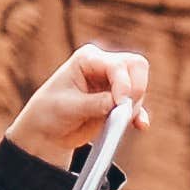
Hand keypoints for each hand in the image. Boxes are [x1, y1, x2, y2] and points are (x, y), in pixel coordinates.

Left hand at [6, 43, 150, 164]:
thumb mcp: (70, 107)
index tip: (120, 104)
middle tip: (125, 108)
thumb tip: (121, 104)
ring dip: (132, 106)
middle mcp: (103, 66)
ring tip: (114, 121)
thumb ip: (97, 103)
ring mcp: (114, 83)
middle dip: (136, 88)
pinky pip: (139, 106)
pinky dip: (140, 117)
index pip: (118, 64)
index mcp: (87, 59)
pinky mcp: (120, 102)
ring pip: (139, 88)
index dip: (124, 83)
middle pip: (137, 66)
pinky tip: (139, 126)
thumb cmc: (51, 112)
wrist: (49, 130)